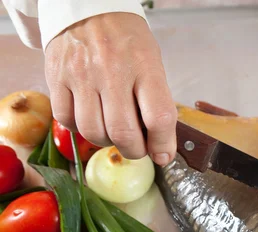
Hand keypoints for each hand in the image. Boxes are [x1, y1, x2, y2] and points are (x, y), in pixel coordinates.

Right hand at [44, 12, 175, 164]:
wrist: (89, 9)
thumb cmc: (127, 40)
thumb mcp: (152, 62)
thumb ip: (156, 101)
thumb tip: (159, 144)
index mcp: (144, 67)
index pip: (159, 117)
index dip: (163, 144)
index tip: (163, 154)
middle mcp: (112, 72)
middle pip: (124, 133)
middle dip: (135, 150)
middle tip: (138, 147)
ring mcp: (81, 76)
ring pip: (94, 132)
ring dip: (108, 142)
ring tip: (114, 132)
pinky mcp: (57, 79)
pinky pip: (67, 120)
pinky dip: (81, 129)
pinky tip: (91, 118)